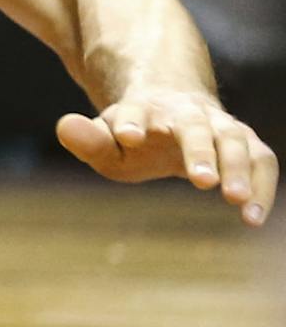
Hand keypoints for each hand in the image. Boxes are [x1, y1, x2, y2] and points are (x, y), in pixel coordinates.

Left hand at [58, 91, 276, 224]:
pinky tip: (254, 218)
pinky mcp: (245, 142)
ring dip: (237, 168)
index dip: (130, 121)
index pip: (135, 111)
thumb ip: (87, 140)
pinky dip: (263, 185)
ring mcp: (218, 125)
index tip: (127, 136)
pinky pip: (261, 159)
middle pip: (194, 127)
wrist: (174, 108)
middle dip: (199, 152)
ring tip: (237, 202)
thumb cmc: (134, 135)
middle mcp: (186, 113)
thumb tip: (64, 127)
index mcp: (144, 109)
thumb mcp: (106, 140)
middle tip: (202, 181)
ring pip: (233, 140)